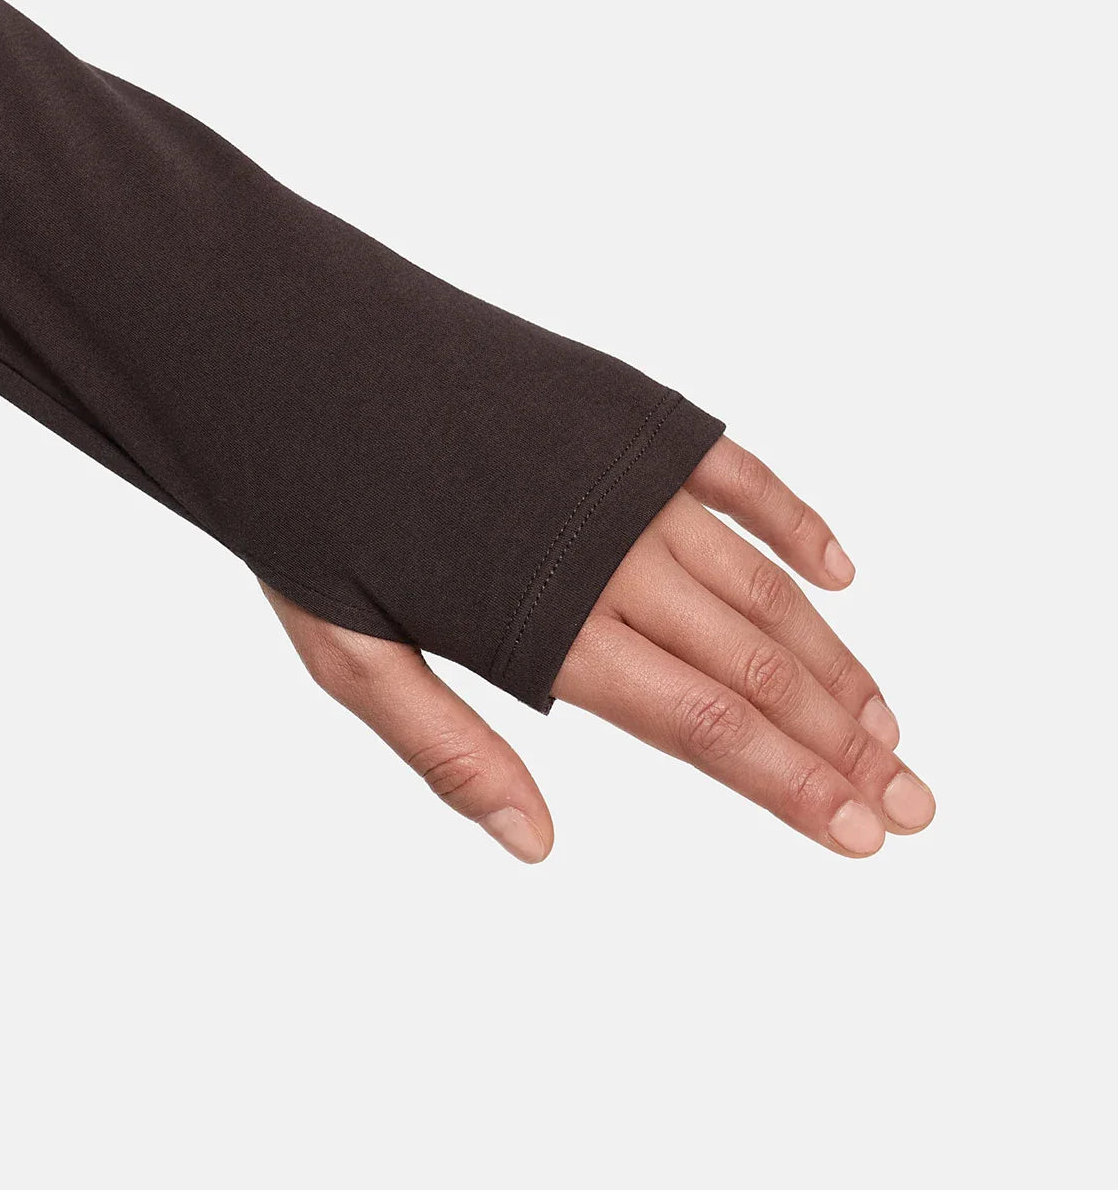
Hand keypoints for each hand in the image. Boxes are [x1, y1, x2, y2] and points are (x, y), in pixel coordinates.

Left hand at [261, 436, 933, 861]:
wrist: (279, 347)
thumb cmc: (300, 509)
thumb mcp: (347, 653)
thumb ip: (448, 748)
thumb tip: (538, 846)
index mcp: (544, 622)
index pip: (707, 724)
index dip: (795, 786)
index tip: (867, 831)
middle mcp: (607, 550)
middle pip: (757, 663)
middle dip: (843, 739)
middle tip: (914, 799)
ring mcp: (622, 475)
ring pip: (759, 581)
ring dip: (834, 655)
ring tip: (890, 719)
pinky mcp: (620, 411)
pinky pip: (736, 472)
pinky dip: (796, 522)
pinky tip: (840, 573)